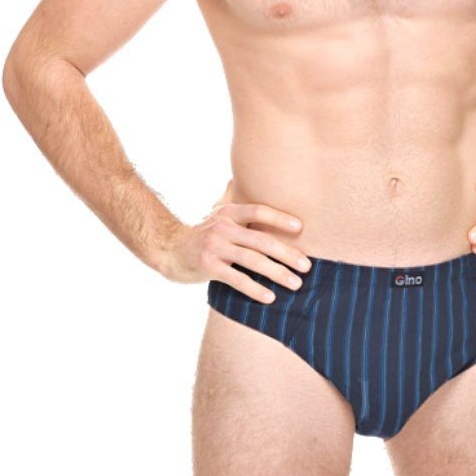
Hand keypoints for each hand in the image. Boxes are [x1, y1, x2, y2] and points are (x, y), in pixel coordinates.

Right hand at [161, 179, 311, 302]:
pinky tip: (270, 297)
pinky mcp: (208, 267)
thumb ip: (234, 201)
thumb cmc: (202, 234)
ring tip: (296, 283)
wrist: (169, 250)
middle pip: (261, 240)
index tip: (301, 228)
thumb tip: (241, 177)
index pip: (258, 211)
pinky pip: (237, 279)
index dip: (280, 218)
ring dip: (277, 273)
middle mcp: (223, 227)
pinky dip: (255, 289)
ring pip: (252, 260)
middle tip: (307, 266)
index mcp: (229, 212)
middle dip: (287, 253)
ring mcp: (215, 247)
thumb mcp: (218, 214)